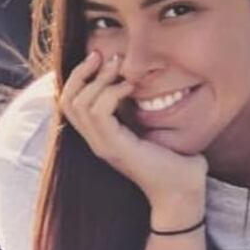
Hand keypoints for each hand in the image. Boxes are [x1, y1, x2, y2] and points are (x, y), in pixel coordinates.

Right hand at [59, 52, 207, 223]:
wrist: (184, 193)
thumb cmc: (177, 163)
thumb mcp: (156, 129)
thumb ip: (147, 109)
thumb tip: (153, 83)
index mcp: (102, 136)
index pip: (70, 103)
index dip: (78, 76)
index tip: (99, 57)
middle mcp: (97, 141)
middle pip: (66, 101)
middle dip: (81, 72)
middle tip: (103, 56)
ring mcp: (104, 146)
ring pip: (79, 104)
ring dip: (98, 79)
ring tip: (119, 69)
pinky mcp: (116, 148)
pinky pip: (99, 113)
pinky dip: (111, 92)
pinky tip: (129, 87)